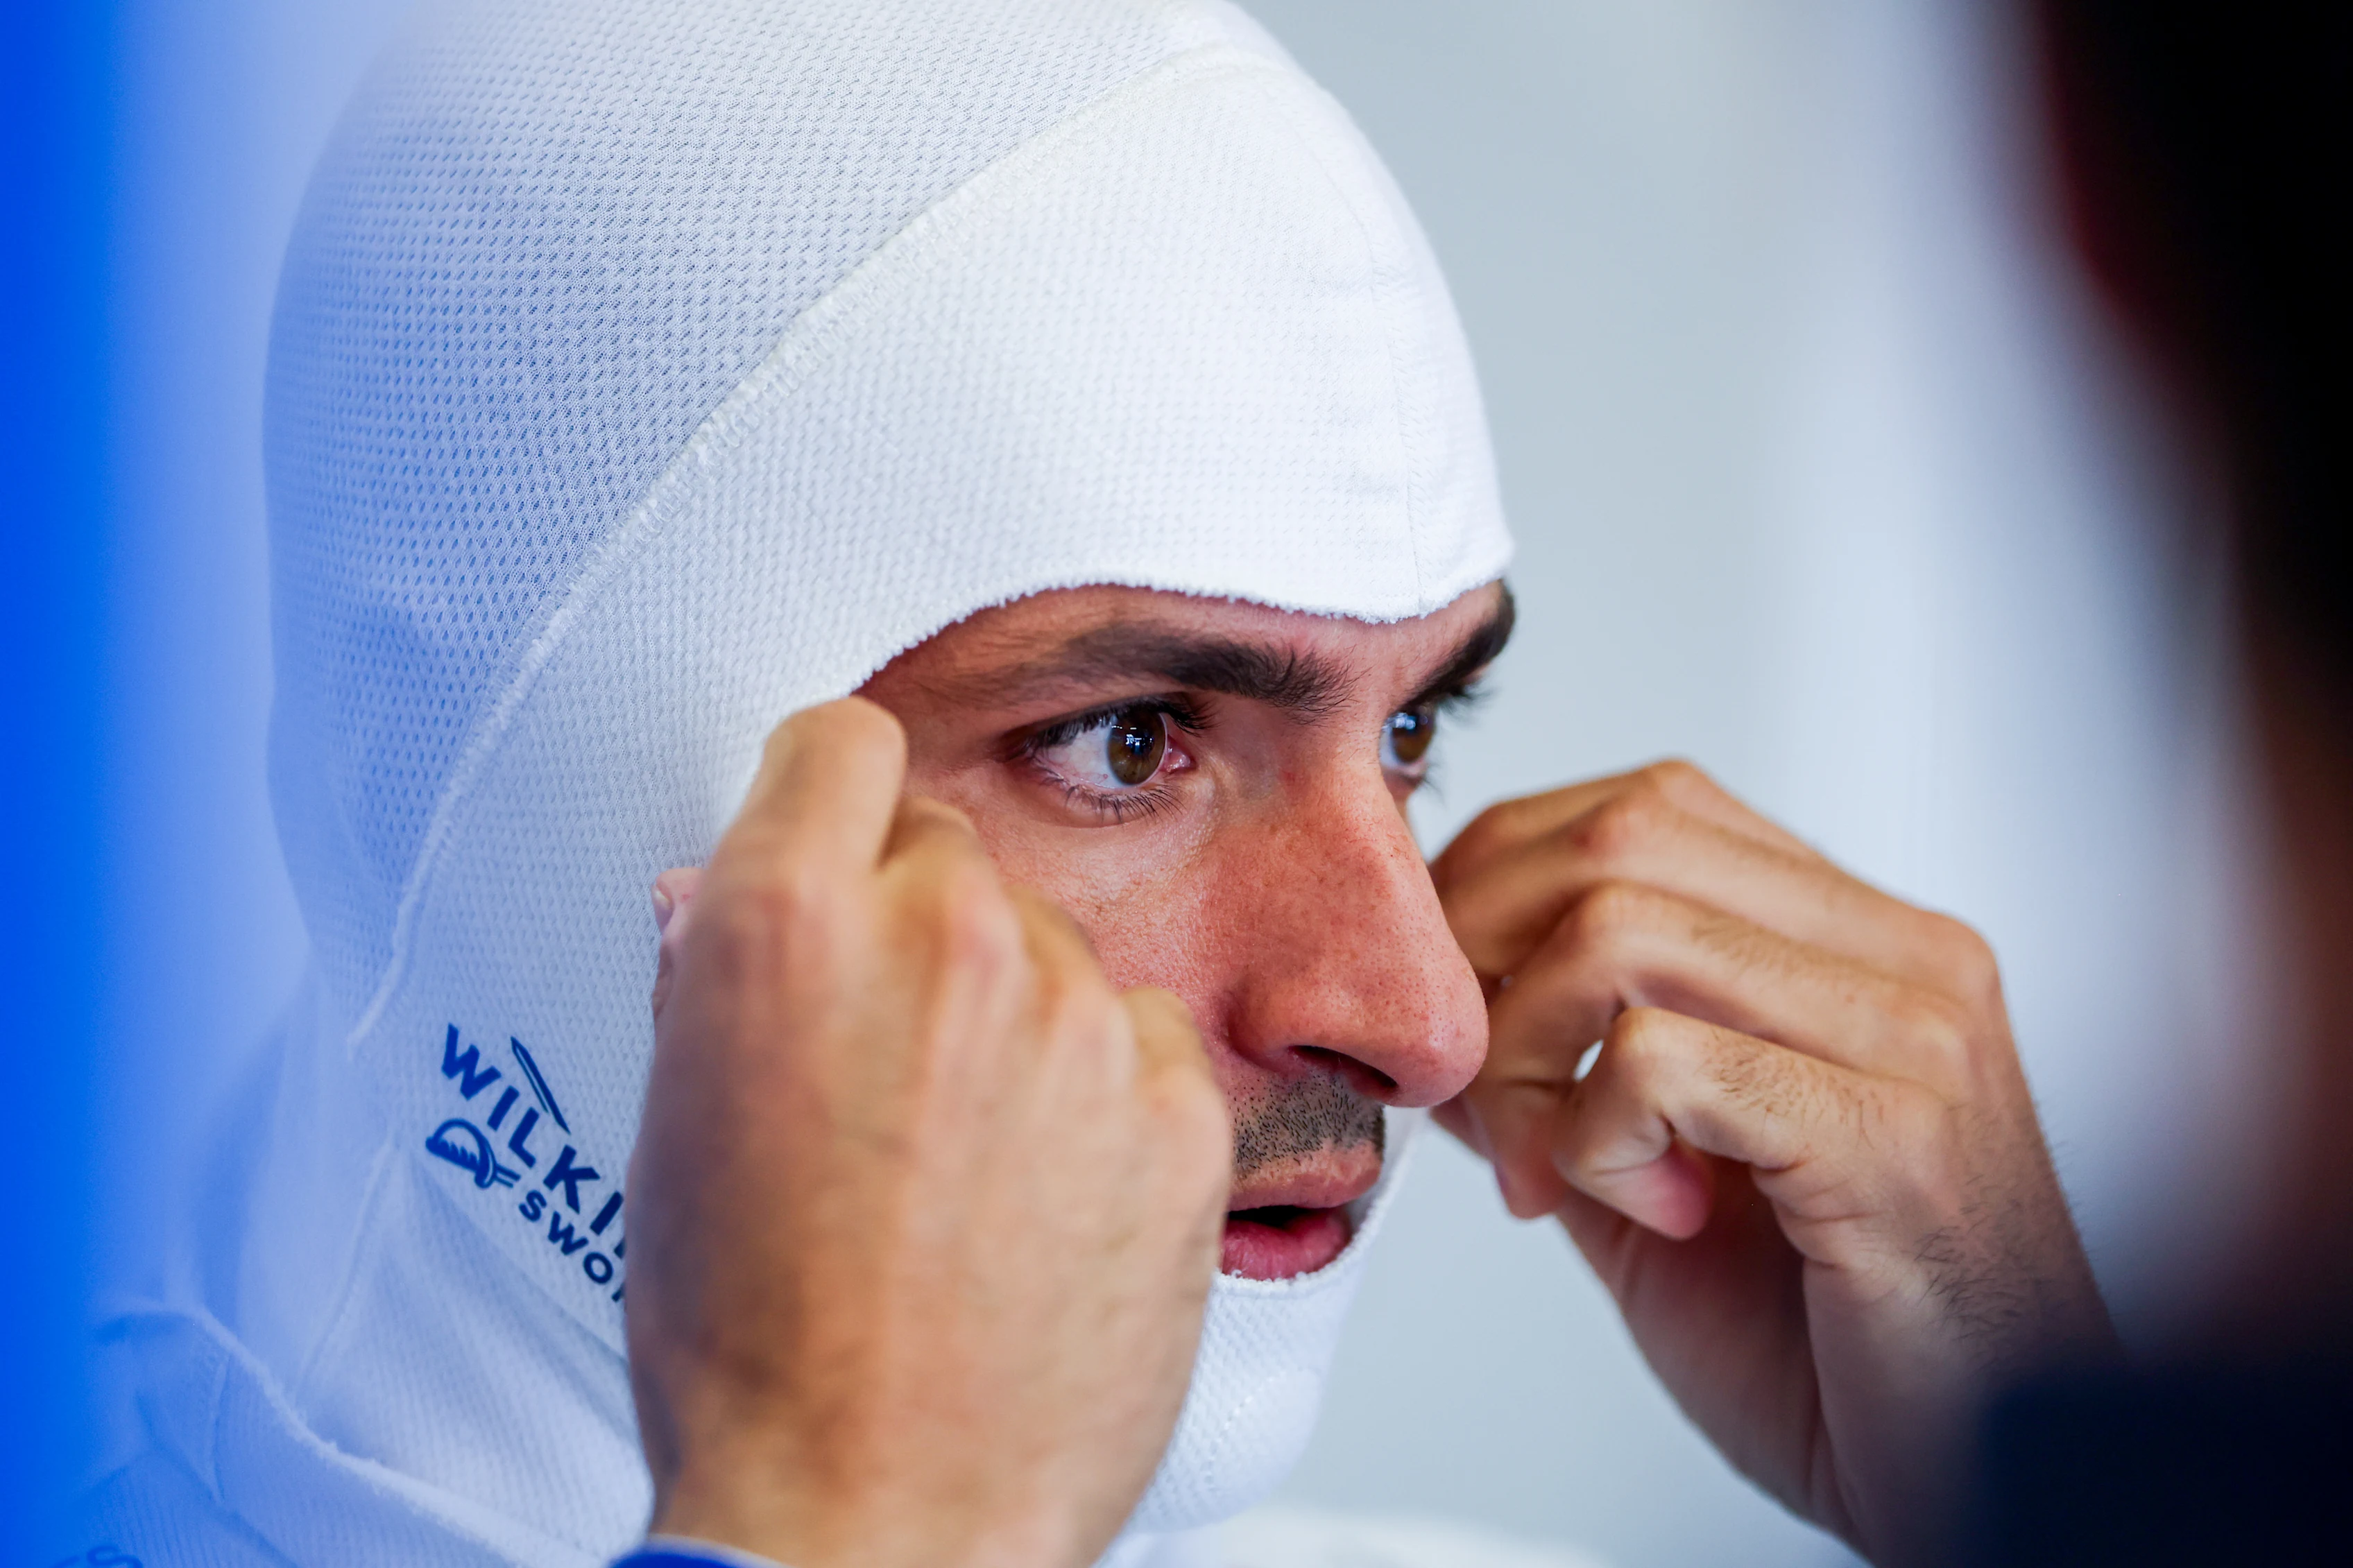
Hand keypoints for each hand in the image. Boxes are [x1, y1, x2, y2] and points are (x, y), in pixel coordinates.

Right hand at [625, 698, 1230, 1567]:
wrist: (871, 1518)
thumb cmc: (754, 1352)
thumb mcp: (677, 1130)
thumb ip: (730, 979)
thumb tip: (746, 900)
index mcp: (787, 923)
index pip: (843, 743)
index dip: (837, 801)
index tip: (845, 852)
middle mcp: (945, 938)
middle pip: (954, 852)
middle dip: (922, 930)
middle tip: (900, 1058)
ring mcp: (1078, 1019)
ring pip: (1057, 950)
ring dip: (1022, 1018)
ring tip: (976, 1160)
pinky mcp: (1182, 1107)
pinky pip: (1147, 1040)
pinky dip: (1110, 1098)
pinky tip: (1055, 1201)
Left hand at [1431, 762, 2114, 1565]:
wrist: (1969, 1487)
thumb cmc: (1824, 1343)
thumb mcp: (1656, 1178)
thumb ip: (1563, 1075)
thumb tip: (1440, 1001)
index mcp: (1866, 943)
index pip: (1646, 807)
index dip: (1507, 884)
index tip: (1459, 1010)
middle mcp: (1906, 959)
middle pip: (1619, 840)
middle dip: (1488, 954)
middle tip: (1475, 1090)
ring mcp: (1913, 1039)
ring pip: (1618, 930)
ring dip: (1527, 1056)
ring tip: (1549, 1171)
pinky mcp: (1895, 1139)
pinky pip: (1662, 1061)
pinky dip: (1595, 1138)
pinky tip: (1654, 1214)